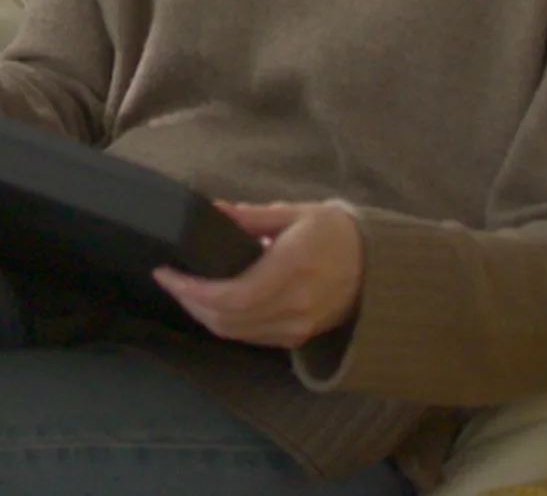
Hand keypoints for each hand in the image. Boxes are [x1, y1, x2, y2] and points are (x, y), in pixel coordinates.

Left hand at [153, 200, 363, 348]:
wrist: (379, 267)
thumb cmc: (337, 232)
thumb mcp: (296, 213)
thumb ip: (251, 217)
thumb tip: (214, 210)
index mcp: (292, 269)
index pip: (232, 295)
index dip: (193, 290)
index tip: (167, 272)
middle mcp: (293, 305)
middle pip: (227, 319)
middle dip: (190, 301)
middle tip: (169, 279)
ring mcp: (297, 327)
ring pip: (235, 333)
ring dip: (203, 314)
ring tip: (184, 289)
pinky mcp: (298, 337)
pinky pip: (251, 337)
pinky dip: (225, 322)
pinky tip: (212, 303)